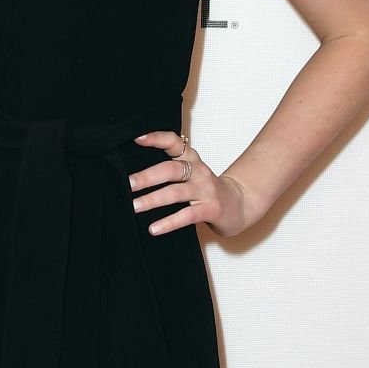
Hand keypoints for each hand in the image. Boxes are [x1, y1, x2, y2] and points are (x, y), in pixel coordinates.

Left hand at [128, 129, 251, 237]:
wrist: (239, 205)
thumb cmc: (207, 190)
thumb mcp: (191, 173)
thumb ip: (169, 169)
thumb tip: (133, 175)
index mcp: (192, 159)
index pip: (174, 142)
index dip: (156, 138)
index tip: (137, 138)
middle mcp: (198, 171)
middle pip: (171, 169)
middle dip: (148, 176)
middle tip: (129, 184)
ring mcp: (206, 190)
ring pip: (176, 193)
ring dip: (153, 200)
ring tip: (135, 206)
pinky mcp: (211, 209)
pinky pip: (187, 216)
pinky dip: (169, 222)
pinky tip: (154, 228)